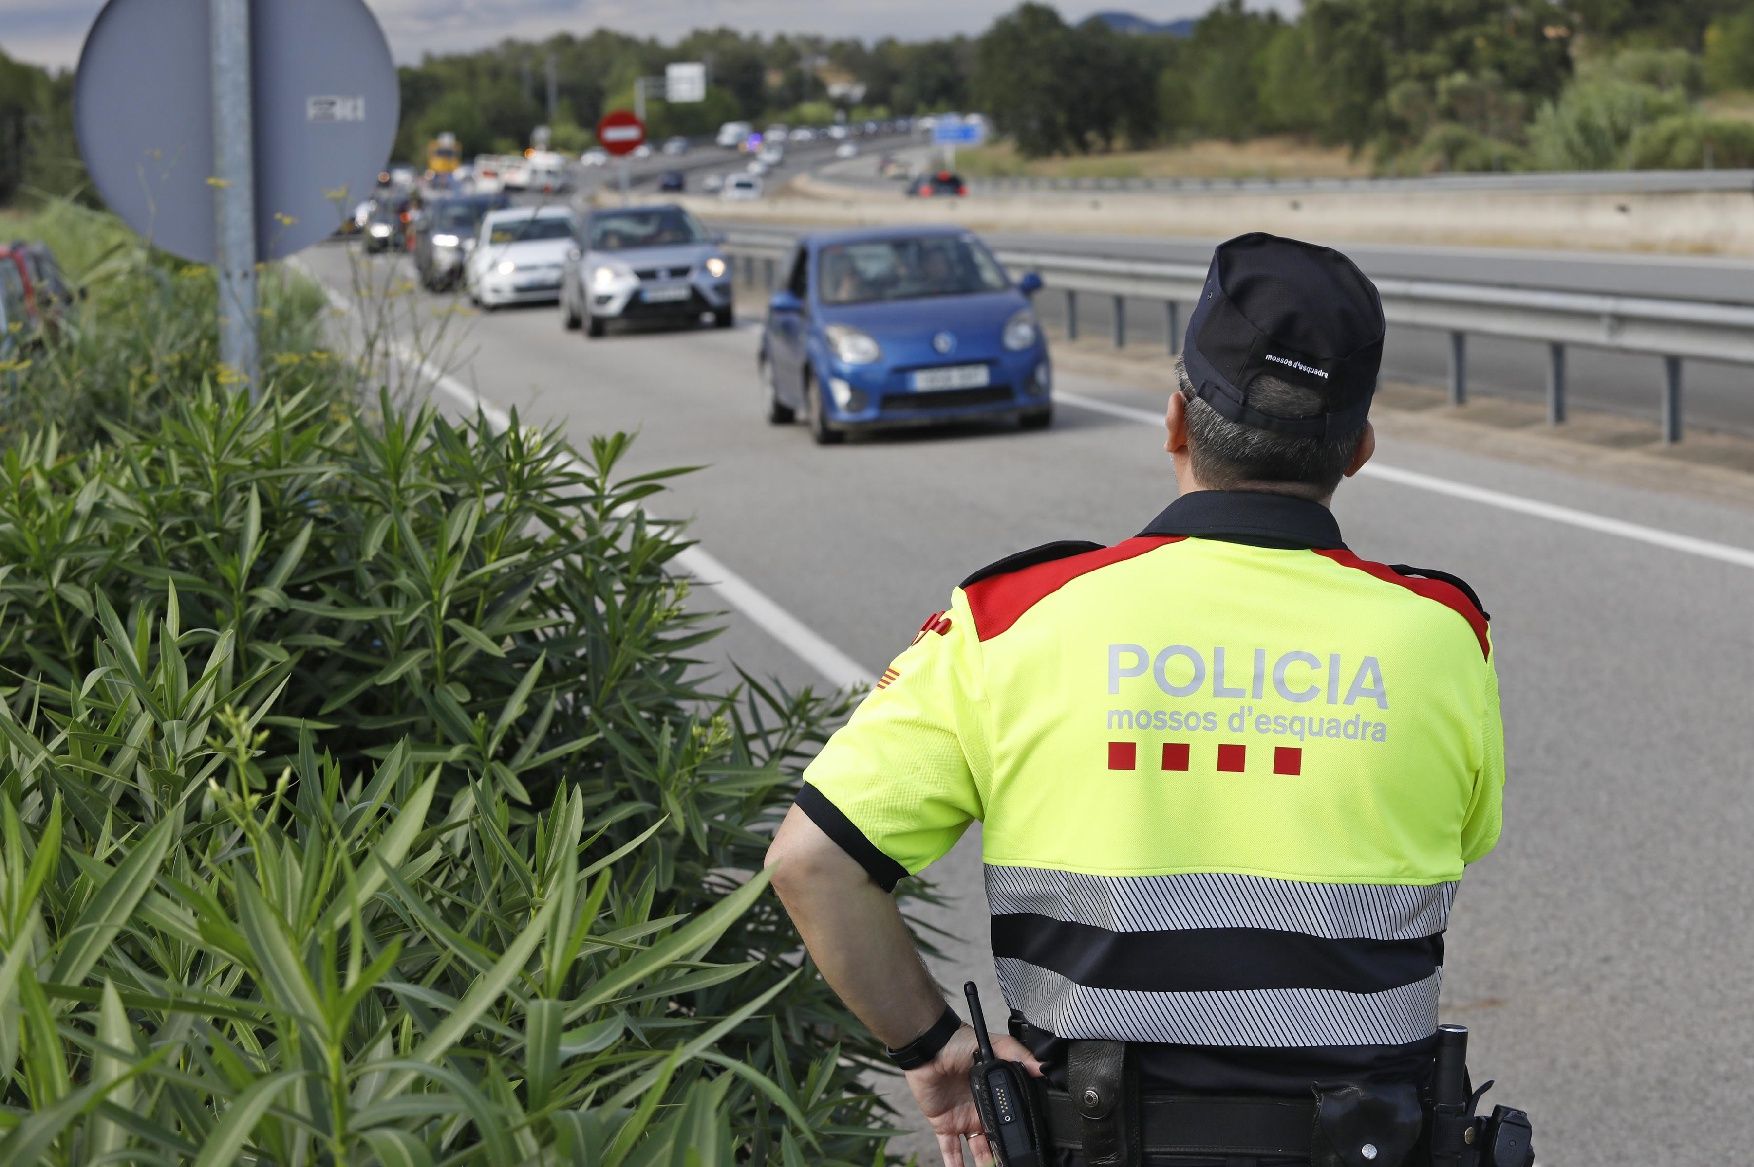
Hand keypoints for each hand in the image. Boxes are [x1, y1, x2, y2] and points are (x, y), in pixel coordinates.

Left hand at [903, 1024, 1043, 1166]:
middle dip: (1005, 1154)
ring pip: (978, 1150)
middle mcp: (981, 1110)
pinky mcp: (944, 1124)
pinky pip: (950, 1150)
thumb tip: (1042, 1067)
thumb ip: (1017, 1054)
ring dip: (984, 1163)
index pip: (1011, 1119)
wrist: (928, 1047)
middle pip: (997, 1139)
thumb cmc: (958, 1042)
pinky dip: (954, 1164)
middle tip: (1014, 1164)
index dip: (1019, 1133)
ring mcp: (963, 1119)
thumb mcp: (993, 1045)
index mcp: (995, 1094)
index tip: (1029, 1148)